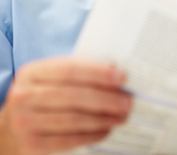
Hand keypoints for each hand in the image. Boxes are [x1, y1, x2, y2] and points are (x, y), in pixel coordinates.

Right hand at [0, 57, 131, 154]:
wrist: (7, 128)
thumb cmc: (38, 96)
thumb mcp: (48, 78)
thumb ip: (74, 73)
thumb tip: (112, 72)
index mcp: (32, 72)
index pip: (70, 70)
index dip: (98, 73)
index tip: (121, 77)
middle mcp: (25, 96)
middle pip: (74, 96)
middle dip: (106, 98)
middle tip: (127, 101)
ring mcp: (26, 122)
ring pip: (74, 119)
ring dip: (103, 118)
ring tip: (122, 116)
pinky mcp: (32, 144)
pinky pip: (69, 140)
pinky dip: (92, 134)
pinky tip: (106, 129)